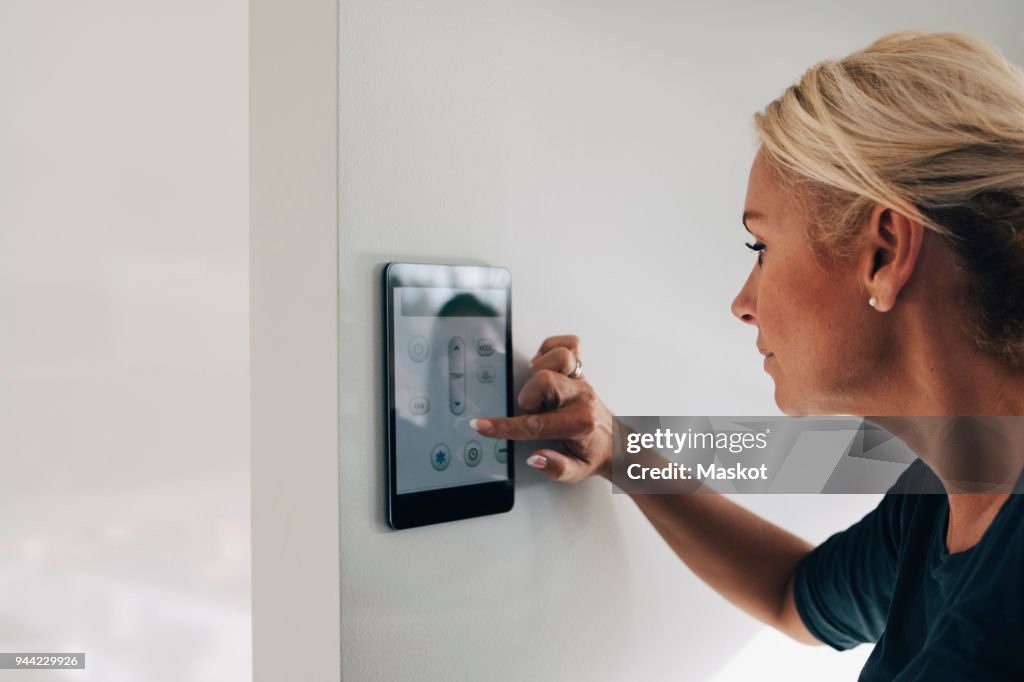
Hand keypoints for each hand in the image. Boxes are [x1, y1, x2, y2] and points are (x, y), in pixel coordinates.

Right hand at [471, 335, 615, 481]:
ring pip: (559, 357)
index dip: (504, 426)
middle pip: (544, 381)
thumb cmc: (593, 454)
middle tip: (530, 410)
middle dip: (527, 397)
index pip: (535, 424)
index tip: (484, 426)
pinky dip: (552, 348)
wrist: (616, 444)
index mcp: (579, 423)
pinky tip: (543, 364)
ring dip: (539, 370)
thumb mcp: (576, 471)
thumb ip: (555, 468)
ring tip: (537, 389)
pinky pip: (570, 345)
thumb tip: (535, 457)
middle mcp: (582, 397)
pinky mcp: (581, 371)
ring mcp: (582, 381)